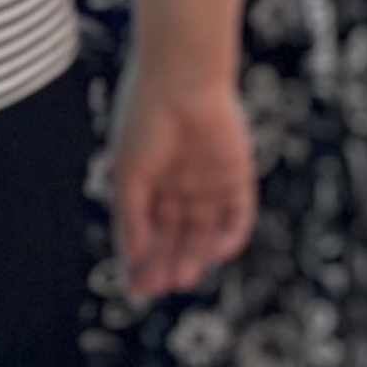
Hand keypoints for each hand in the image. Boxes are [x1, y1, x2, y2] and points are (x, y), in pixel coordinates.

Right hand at [109, 60, 254, 298]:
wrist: (180, 77)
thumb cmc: (145, 118)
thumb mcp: (129, 172)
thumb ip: (131, 216)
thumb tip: (133, 260)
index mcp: (150, 179)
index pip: (147, 230)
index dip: (141, 260)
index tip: (134, 287)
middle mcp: (180, 183)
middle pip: (176, 235)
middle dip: (167, 263)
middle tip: (158, 289)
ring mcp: (209, 180)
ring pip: (203, 230)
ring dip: (194, 257)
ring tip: (182, 279)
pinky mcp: (237, 175)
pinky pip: (237, 214)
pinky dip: (230, 236)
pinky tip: (215, 254)